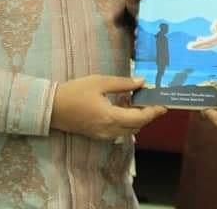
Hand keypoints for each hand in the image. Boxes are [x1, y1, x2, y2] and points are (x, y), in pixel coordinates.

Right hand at [51, 75, 166, 139]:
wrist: (52, 107)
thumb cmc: (75, 92)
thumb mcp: (100, 82)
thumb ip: (123, 84)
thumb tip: (142, 83)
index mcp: (110, 117)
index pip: (140, 118)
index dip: (154, 112)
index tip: (164, 104)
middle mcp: (109, 130)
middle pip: (137, 127)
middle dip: (148, 116)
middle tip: (155, 102)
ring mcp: (103, 135)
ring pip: (128, 131)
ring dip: (138, 120)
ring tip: (140, 102)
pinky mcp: (97, 135)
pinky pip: (119, 132)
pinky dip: (127, 122)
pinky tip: (125, 108)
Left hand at [188, 4, 216, 49]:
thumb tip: (212, 29)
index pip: (209, 42)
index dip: (199, 45)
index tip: (191, 46)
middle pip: (209, 45)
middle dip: (198, 46)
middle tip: (188, 46)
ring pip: (210, 44)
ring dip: (201, 45)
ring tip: (191, 45)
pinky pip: (213, 40)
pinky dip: (205, 41)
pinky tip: (200, 38)